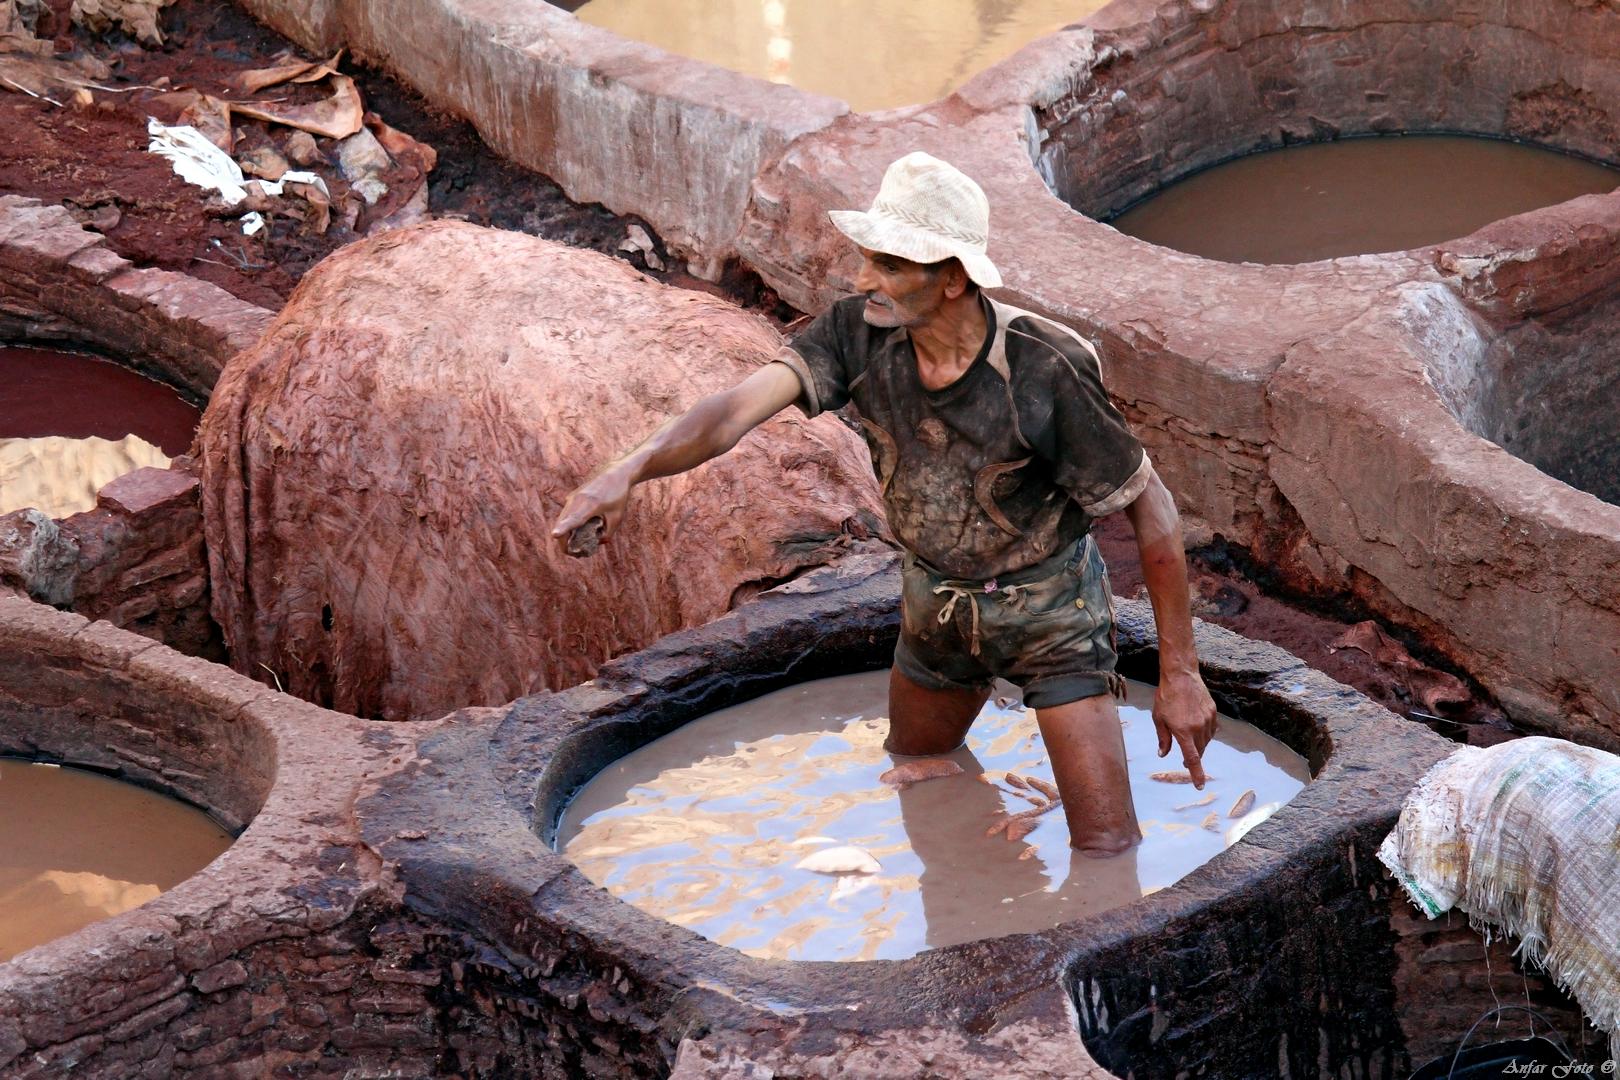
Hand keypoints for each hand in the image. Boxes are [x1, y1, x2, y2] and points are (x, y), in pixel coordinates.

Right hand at [550, 466, 632, 556]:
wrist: (615, 473)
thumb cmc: (619, 496)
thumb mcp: (617, 517)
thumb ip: (607, 533)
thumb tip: (596, 544)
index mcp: (591, 504)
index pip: (575, 519)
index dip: (564, 528)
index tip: (554, 534)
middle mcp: (578, 500)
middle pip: (563, 523)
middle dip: (565, 542)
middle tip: (576, 554)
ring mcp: (573, 497)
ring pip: (563, 520)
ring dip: (566, 534)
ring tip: (577, 547)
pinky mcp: (572, 497)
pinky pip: (566, 515)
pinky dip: (568, 526)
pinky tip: (579, 533)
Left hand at [1152, 668, 1217, 787]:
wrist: (1181, 676)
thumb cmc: (1166, 697)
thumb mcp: (1159, 719)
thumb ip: (1163, 739)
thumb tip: (1163, 754)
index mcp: (1183, 732)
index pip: (1192, 759)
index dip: (1196, 774)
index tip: (1199, 785)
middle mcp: (1198, 728)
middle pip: (1199, 751)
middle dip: (1193, 758)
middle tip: (1185, 762)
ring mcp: (1207, 720)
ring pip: (1206, 741)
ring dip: (1199, 745)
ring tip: (1188, 738)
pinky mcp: (1213, 713)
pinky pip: (1211, 730)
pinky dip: (1205, 734)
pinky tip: (1197, 729)